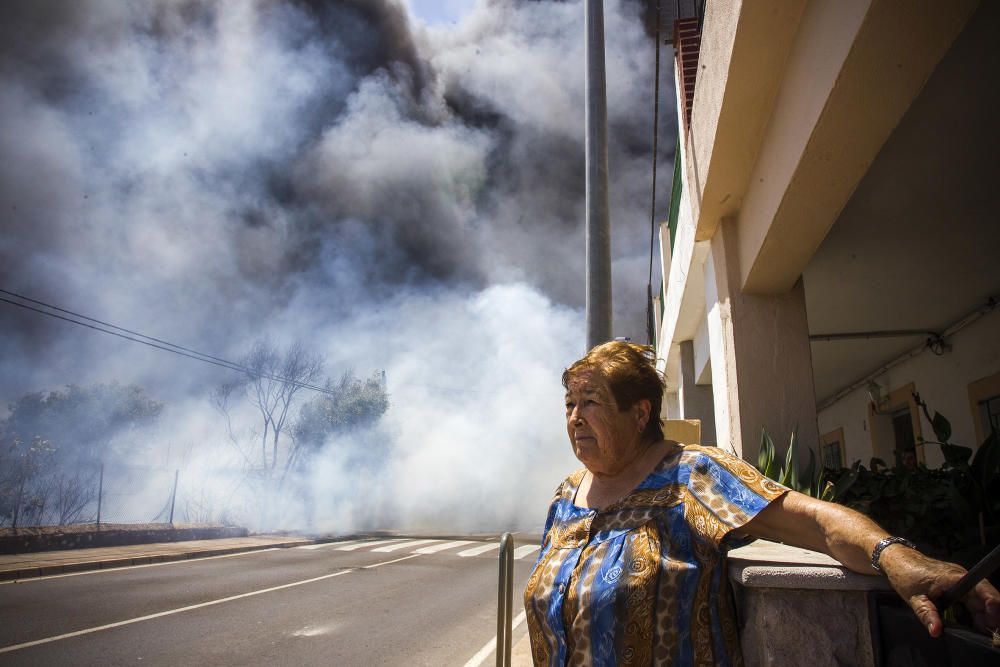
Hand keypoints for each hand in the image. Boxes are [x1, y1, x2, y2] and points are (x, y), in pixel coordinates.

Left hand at [881, 545, 999, 636]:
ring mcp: (960, 579)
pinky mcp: (956, 583)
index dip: (994, 608)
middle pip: (986, 598)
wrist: (897, 558)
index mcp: (956, 578)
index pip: (985, 592)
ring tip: (984, 633)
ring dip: (984, 615)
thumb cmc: (905, 574)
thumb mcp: (914, 597)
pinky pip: (972, 598)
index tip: (993, 625)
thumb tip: (936, 631)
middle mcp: (962, 577)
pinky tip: (975, 624)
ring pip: (980, 599)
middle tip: (991, 635)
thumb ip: (927, 614)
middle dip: (991, 617)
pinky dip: (976, 611)